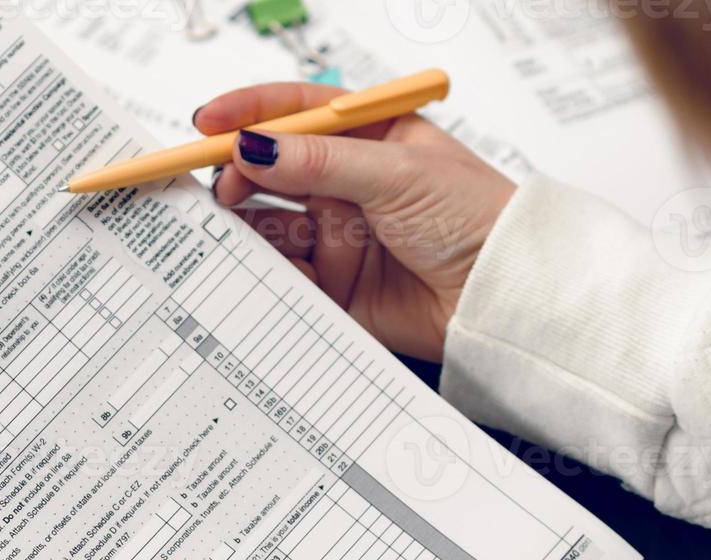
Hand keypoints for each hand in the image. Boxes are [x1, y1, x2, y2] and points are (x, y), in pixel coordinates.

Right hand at [197, 82, 516, 362]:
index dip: (251, 114)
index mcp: (372, 139)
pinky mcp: (337, 285)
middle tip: (221, 183)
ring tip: (233, 225)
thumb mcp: (396, 173)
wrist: (501, 295)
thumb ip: (320, 161)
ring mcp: (341, 235)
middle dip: (240, 172)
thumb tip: (255, 145)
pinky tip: (260, 263)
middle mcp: (351, 185)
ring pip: (274, 222)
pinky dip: (268, 269)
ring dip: (250, 221)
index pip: (299, 114)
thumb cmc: (476, 219)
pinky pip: (288, 274)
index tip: (209, 121)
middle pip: (275, 170)